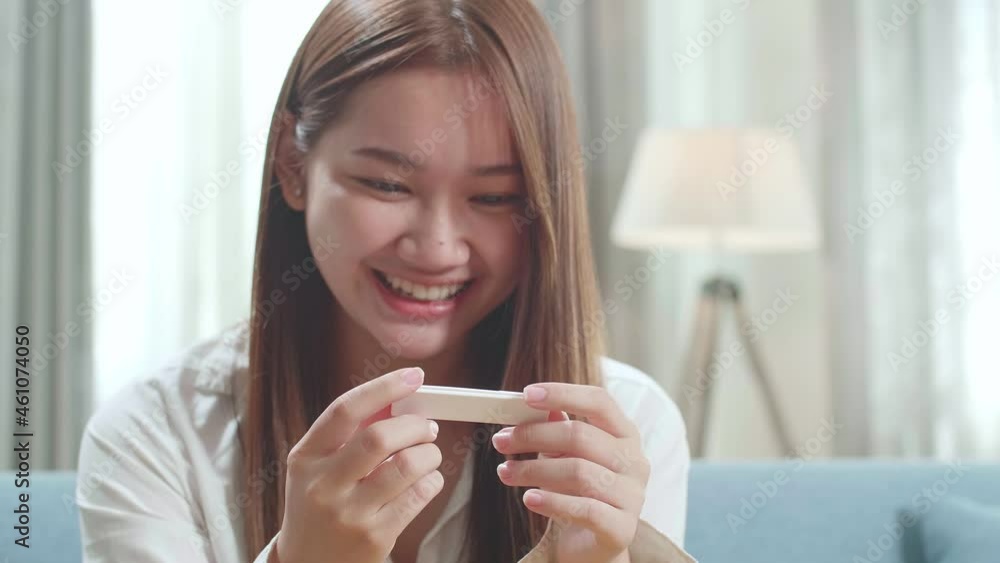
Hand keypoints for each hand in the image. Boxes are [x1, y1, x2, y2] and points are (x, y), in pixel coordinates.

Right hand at [275, 367, 443, 562]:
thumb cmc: (319, 504)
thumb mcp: (318, 466)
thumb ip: (350, 432)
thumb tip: (397, 397)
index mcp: (306, 457)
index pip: (345, 410)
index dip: (384, 387)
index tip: (414, 376)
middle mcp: (323, 485)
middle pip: (379, 437)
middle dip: (414, 425)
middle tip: (427, 427)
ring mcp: (349, 513)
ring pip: (406, 466)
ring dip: (429, 452)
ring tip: (429, 453)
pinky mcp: (375, 537)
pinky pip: (419, 495)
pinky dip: (432, 480)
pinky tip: (427, 479)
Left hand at [491, 383, 649, 562]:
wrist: (593, 546)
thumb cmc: (579, 492)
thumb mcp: (568, 456)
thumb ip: (558, 430)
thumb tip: (537, 408)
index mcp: (625, 434)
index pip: (599, 401)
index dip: (563, 393)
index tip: (526, 394)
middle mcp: (634, 461)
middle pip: (580, 436)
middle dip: (534, 435)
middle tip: (501, 440)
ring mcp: (632, 495)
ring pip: (578, 471)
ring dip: (533, 470)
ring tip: (505, 472)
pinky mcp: (621, 528)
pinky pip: (583, 508)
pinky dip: (551, 501)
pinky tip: (528, 498)